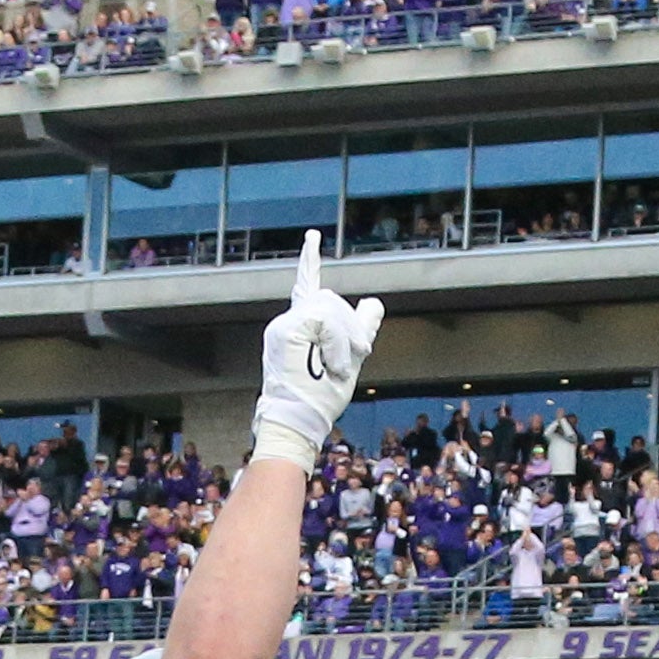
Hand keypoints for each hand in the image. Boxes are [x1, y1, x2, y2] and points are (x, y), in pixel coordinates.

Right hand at [248, 231, 382, 470]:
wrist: (299, 422)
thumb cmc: (320, 399)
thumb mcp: (349, 359)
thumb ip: (359, 329)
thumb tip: (374, 301)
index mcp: (300, 327)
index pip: (307, 285)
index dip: (310, 260)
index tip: (313, 236)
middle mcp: (288, 322)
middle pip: (330, 298)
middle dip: (350, 326)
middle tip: (354, 358)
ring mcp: (284, 324)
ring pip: (330, 307)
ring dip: (345, 339)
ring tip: (338, 368)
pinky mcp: (287, 328)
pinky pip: (326, 320)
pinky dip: (338, 343)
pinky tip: (333, 364)